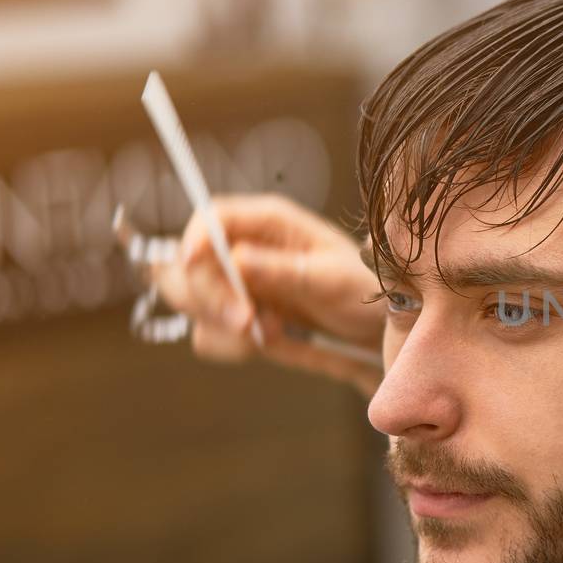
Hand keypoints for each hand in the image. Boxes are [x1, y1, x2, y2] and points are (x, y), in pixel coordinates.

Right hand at [137, 194, 385, 395]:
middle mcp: (244, 249)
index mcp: (269, 223)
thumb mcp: (331, 278)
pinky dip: (231, 345)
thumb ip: (283, 269)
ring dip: (219, 323)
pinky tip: (269, 341)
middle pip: (187, 262)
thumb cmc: (363, 290)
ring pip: (188, 301)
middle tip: (247, 320)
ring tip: (271, 329)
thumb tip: (236, 257)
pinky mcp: (235, 320)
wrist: (375, 331)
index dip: (195, 237)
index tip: (192, 263)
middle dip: (208, 294)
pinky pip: (207, 335)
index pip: (212, 216)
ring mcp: (235, 287)